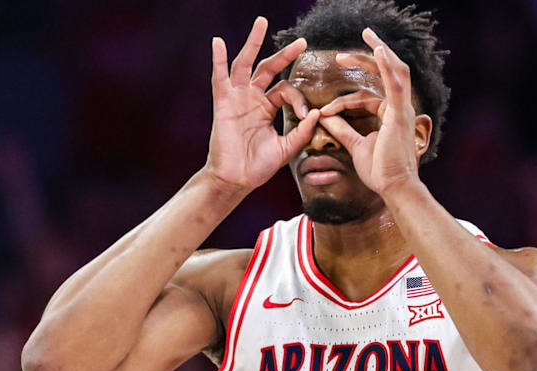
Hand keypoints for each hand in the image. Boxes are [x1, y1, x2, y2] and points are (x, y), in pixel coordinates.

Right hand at [203, 17, 319, 191]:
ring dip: (253, 43)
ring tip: (261, 22)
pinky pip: (220, 78)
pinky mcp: (224, 104)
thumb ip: (302, 131)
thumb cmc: (258, 167)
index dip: (298, 99)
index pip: (286, 90)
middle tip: (302, 41)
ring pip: (246, 65)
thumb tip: (318, 113)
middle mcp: (252, 99)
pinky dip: (218, 60)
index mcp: (267, 109)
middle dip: (284, 54)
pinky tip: (218, 41)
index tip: (305, 115)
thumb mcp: (286, 148)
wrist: (237, 180)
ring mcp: (237, 99)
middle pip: (268, 68)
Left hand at [317, 28, 430, 194]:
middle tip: (345, 51)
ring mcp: (402, 109)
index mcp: (389, 115)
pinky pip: (395, 83)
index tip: (326, 110)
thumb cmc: (379, 170)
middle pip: (384, 75)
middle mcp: (398, 108)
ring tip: (367, 35)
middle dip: (366, 59)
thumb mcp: (355, 146)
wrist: (393, 187)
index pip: (366, 97)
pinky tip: (378, 49)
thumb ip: (342, 130)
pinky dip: (386, 65)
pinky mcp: (400, 113)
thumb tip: (325, 117)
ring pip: (394, 71)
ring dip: (379, 52)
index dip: (344, 101)